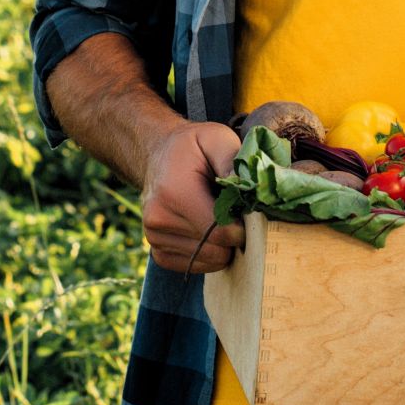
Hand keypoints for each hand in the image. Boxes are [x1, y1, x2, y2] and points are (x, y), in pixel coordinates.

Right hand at [141, 120, 244, 273]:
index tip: (246, 209)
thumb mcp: (215, 138)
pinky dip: (207, 252)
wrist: (157, 156)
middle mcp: (158, 220)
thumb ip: (233, 161)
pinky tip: (204, 227)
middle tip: (233, 211)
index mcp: (174, 193)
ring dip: (221, 243)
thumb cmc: (192, 147)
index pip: (221, 233)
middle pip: (217, 250)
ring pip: (209, 261)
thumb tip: (250, 189)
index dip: (243, 226)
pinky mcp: (157, 253)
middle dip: (233, 235)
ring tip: (214, 214)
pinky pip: (195, 266)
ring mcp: (154, 239)